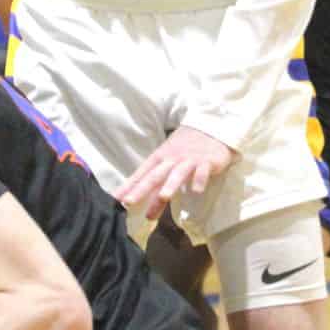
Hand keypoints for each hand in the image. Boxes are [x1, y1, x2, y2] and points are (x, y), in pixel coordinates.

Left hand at [118, 124, 232, 222]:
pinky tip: (197, 191)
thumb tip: (137, 195)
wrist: (211, 127)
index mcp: (160, 158)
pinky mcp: (206, 162)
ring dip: (170, 185)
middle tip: (129, 202)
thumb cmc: (186, 146)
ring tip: (163, 197)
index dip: (129, 187)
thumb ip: (155, 177)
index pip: (142, 174)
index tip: (117, 200)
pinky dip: (200, 180)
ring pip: (177, 174)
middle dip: (142, 189)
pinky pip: (202, 172)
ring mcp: (189, 160)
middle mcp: (171, 159)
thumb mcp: (168, 158)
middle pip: (155, 176)